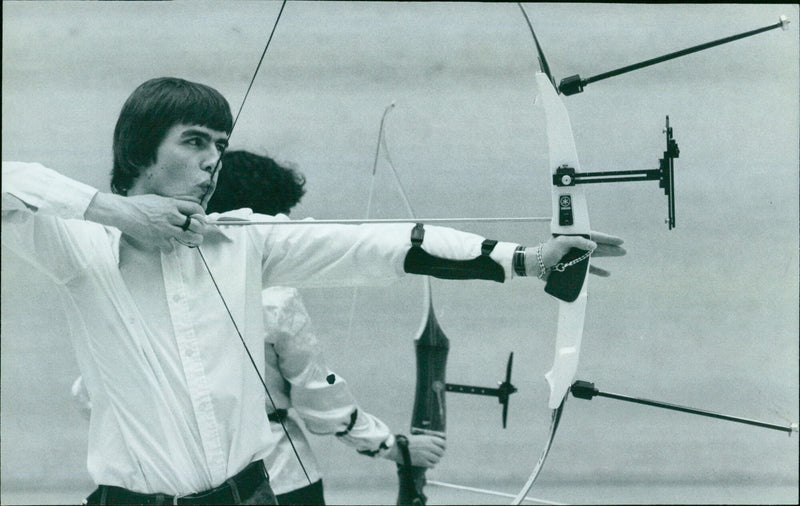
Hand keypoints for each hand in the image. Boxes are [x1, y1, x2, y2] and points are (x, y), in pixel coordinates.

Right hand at [87, 193, 209, 250]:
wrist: (122, 211)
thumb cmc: (137, 204)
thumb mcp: (158, 199)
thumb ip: (170, 205)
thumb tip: (180, 209)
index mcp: (172, 204)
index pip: (195, 209)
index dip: (202, 215)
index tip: (201, 220)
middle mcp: (172, 216)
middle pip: (196, 225)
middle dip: (199, 230)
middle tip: (196, 233)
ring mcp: (165, 228)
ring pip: (188, 238)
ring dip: (191, 241)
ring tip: (189, 241)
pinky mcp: (158, 239)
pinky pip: (171, 248)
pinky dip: (168, 248)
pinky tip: (164, 245)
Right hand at [384, 434, 446, 467]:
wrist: (398, 448)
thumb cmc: (406, 442)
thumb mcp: (419, 437)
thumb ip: (428, 440)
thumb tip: (436, 444)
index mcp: (429, 439)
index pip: (443, 443)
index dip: (444, 446)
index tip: (442, 448)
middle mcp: (430, 446)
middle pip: (441, 452)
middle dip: (439, 454)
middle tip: (436, 455)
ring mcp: (427, 454)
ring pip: (437, 459)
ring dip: (435, 460)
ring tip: (430, 459)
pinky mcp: (423, 462)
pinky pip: (432, 465)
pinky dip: (431, 465)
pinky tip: (428, 463)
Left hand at [527, 231, 625, 277]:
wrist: (536, 265)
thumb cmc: (547, 251)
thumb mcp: (562, 242)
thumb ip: (578, 242)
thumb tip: (594, 246)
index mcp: (574, 237)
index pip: (594, 236)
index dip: (607, 238)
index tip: (619, 240)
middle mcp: (577, 246)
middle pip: (598, 246)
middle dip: (611, 247)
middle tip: (624, 250)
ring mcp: (576, 256)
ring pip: (596, 256)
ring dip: (608, 256)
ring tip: (620, 255)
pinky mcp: (574, 267)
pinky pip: (589, 269)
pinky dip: (598, 270)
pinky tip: (607, 273)